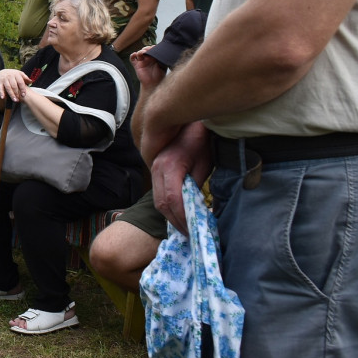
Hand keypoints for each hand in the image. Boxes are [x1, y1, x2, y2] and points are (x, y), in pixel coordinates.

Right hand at [0, 69, 31, 102]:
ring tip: (14, 100)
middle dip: (17, 93)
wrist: (1, 73)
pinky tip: (3, 98)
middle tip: (19, 99)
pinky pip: (0, 88)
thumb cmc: (12, 75)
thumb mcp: (18, 74)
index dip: (22, 88)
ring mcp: (4, 79)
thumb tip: (31, 81)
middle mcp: (10, 76)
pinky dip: (1, 93)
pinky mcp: (0, 82)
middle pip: (14, 85)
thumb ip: (25, 77)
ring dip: (11, 94)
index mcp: (16, 74)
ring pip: (8, 87)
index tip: (24, 94)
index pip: (20, 82)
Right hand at [129, 48, 164, 91]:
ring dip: (140, 51)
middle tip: (149, 50)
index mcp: (154, 58)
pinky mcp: (137, 65)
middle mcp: (148, 59)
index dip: (153, 47)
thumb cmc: (159, 76)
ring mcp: (142, 62)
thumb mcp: (163, 66)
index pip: (153, 50)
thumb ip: (161, 59)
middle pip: (145, 50)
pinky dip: (132, 55)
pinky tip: (135, 54)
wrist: (153, 84)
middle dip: (147, 48)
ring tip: (143, 52)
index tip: (155, 47)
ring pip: (139, 53)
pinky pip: (132, 59)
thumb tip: (162, 52)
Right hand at [150, 121, 211, 235]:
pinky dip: (168, 207)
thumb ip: (196, 186)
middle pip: (162, 203)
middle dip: (175, 221)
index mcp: (170, 166)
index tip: (194, 229)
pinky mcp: (155, 170)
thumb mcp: (204, 163)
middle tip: (190, 234)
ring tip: (185, 227)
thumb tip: (194, 208)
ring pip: (158, 200)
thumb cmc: (201, 141)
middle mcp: (157, 168)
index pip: (173, 199)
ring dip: (171, 216)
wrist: (189, 124)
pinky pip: (158, 194)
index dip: (183, 217)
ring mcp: (153, 169)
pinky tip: (179, 214)